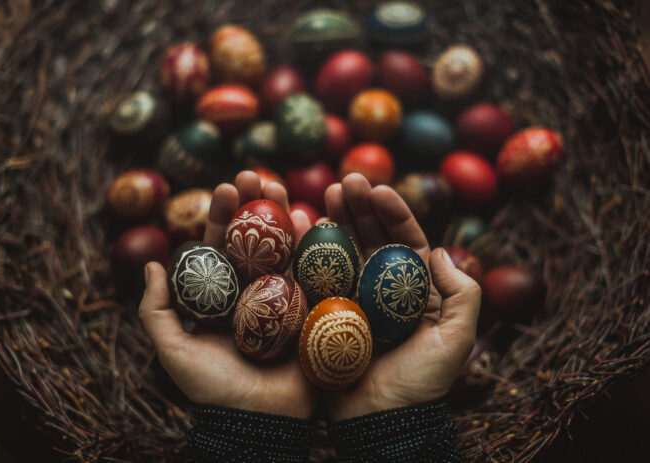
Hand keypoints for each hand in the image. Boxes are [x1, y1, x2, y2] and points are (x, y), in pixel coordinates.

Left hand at [138, 171, 316, 418]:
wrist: (258, 424)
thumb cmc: (213, 391)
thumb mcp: (174, 351)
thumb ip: (156, 311)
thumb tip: (152, 265)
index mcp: (224, 297)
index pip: (222, 247)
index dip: (224, 216)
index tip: (227, 187)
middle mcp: (255, 293)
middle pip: (256, 241)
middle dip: (255, 206)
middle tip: (256, 175)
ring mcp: (286, 300)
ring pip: (285, 249)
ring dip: (284, 215)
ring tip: (280, 187)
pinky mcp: (312, 311)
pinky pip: (314, 273)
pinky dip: (314, 245)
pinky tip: (311, 216)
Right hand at [324, 174, 480, 420]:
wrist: (379, 422)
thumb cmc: (421, 383)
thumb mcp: (455, 339)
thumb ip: (461, 294)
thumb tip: (440, 251)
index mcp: (413, 290)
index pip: (404, 241)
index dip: (393, 212)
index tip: (377, 189)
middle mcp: (380, 290)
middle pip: (370, 239)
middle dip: (359, 208)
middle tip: (345, 183)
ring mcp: (350, 299)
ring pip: (342, 251)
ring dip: (334, 221)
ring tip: (325, 194)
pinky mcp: (324, 312)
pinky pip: (316, 276)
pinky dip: (309, 251)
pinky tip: (302, 226)